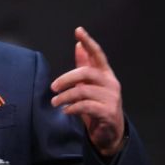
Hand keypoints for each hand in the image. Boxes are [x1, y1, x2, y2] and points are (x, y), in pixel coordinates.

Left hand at [50, 27, 124, 156]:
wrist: (110, 134)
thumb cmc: (98, 106)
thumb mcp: (90, 85)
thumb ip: (85, 66)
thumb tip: (78, 45)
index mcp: (106, 74)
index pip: (98, 54)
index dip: (88, 42)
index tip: (78, 31)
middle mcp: (111, 84)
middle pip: (87, 73)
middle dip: (66, 78)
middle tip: (53, 87)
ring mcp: (111, 98)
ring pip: (83, 91)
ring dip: (65, 96)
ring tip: (55, 102)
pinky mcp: (108, 113)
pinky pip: (86, 106)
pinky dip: (72, 108)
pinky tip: (65, 111)